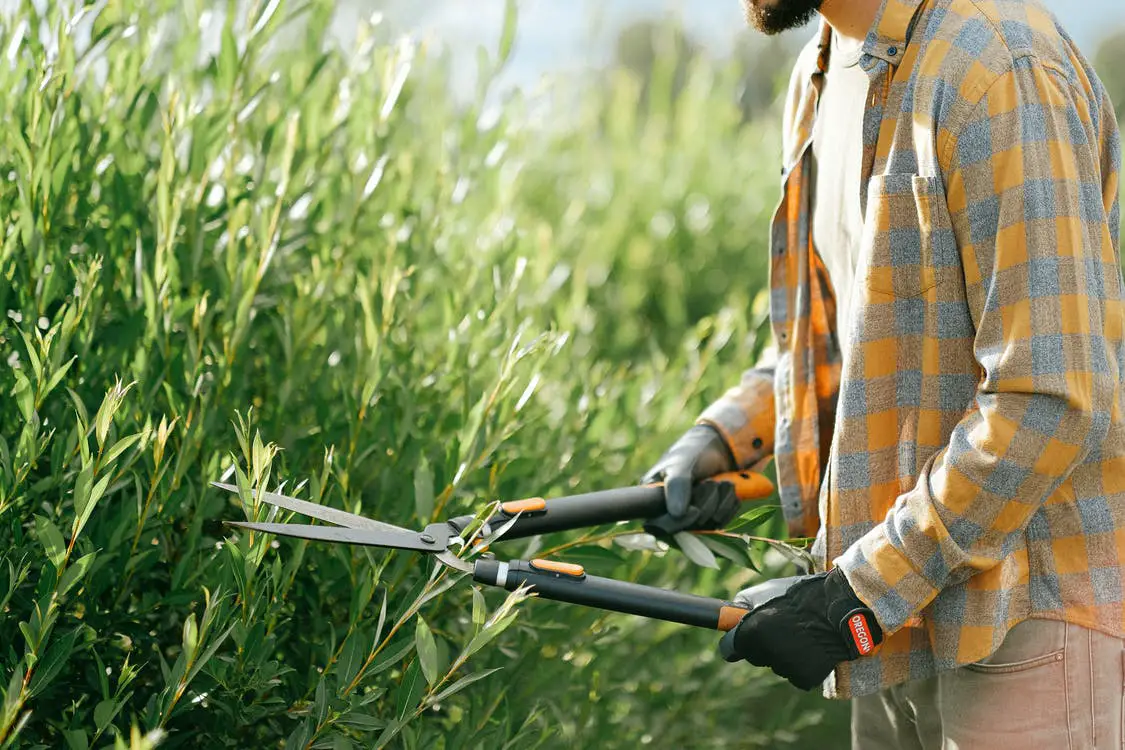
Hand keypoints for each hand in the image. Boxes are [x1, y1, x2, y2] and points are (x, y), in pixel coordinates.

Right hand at [641, 425, 737, 533]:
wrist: (716, 448)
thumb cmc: (691, 453)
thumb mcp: (681, 464)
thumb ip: (677, 486)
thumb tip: (676, 514)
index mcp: (652, 500)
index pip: (658, 526)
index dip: (678, 524)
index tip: (694, 510)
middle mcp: (670, 513)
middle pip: (689, 526)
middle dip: (705, 502)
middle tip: (708, 482)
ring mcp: (691, 518)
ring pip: (709, 524)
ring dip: (720, 499)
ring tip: (717, 481)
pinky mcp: (709, 519)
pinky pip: (724, 521)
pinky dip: (729, 502)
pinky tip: (725, 488)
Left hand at [719, 568, 882, 690]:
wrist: (840, 608)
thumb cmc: (801, 596)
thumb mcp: (766, 591)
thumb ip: (743, 605)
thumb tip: (728, 617)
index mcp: (752, 632)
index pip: (729, 649)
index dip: (736, 640)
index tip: (741, 637)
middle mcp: (766, 653)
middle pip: (755, 656)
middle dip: (763, 644)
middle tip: (782, 627)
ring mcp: (786, 667)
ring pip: (776, 665)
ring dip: (784, 653)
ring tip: (801, 633)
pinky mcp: (805, 678)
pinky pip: (795, 674)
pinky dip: (801, 664)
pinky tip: (811, 648)